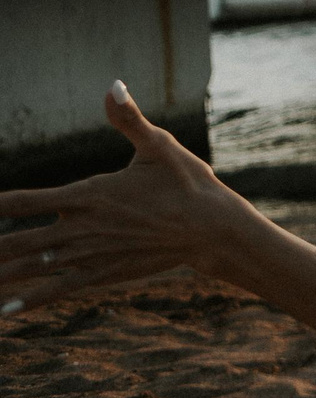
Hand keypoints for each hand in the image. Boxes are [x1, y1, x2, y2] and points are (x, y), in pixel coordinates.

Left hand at [0, 82, 256, 313]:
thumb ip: (129, 118)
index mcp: (89, 194)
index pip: (25, 201)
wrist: (211, 228)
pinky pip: (57, 289)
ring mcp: (90, 254)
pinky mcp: (102, 274)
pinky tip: (5, 312)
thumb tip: (113, 84)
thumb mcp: (159, 145)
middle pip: (17, 241)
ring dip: (0, 275)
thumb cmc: (186, 182)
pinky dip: (28, 301)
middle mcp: (82, 228)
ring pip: (31, 268)